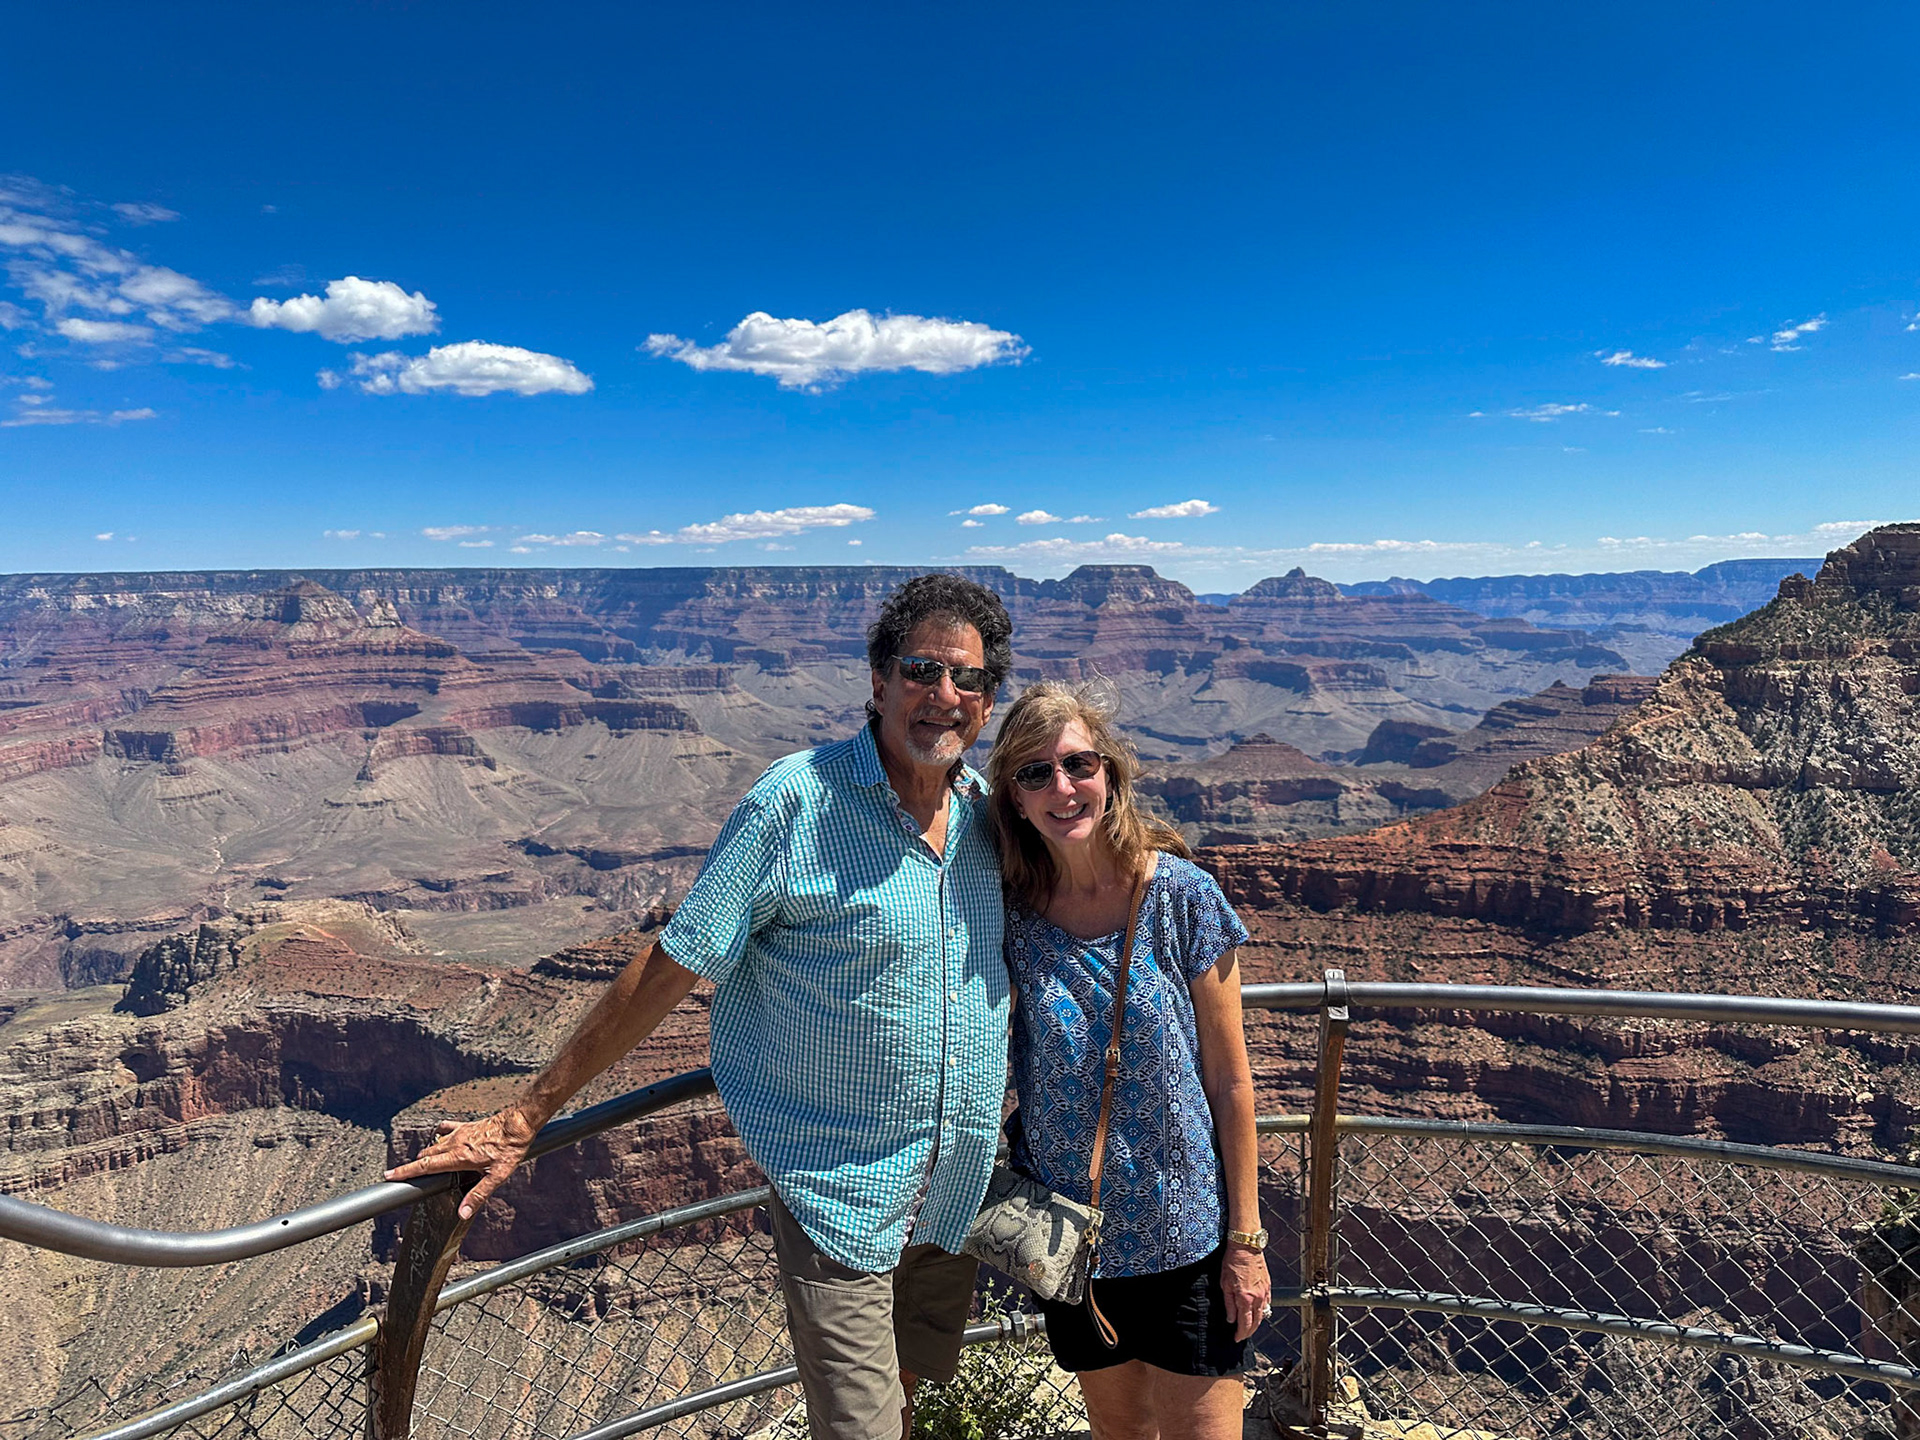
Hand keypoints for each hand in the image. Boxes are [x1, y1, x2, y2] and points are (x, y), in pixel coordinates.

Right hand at [384, 1107, 539, 1220]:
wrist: (518, 1123)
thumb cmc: (509, 1149)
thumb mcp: (497, 1177)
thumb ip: (477, 1195)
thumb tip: (462, 1213)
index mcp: (458, 1157)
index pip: (425, 1166)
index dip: (405, 1172)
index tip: (388, 1176)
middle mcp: (455, 1143)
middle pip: (426, 1156)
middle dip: (413, 1166)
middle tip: (404, 1176)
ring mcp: (459, 1133)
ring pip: (434, 1144)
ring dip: (426, 1155)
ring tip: (423, 1165)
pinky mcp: (466, 1126)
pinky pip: (446, 1129)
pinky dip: (439, 1136)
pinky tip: (440, 1140)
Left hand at [1221, 1241, 1271, 1341]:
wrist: (1246, 1247)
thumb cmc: (1232, 1263)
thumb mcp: (1225, 1284)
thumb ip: (1229, 1304)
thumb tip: (1231, 1319)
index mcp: (1245, 1299)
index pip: (1245, 1324)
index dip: (1241, 1334)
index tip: (1236, 1339)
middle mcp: (1258, 1298)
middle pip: (1256, 1322)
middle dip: (1249, 1332)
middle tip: (1242, 1336)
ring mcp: (1265, 1292)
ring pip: (1263, 1314)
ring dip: (1256, 1323)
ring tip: (1249, 1327)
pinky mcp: (1268, 1286)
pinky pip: (1267, 1304)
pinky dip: (1262, 1311)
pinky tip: (1257, 1312)